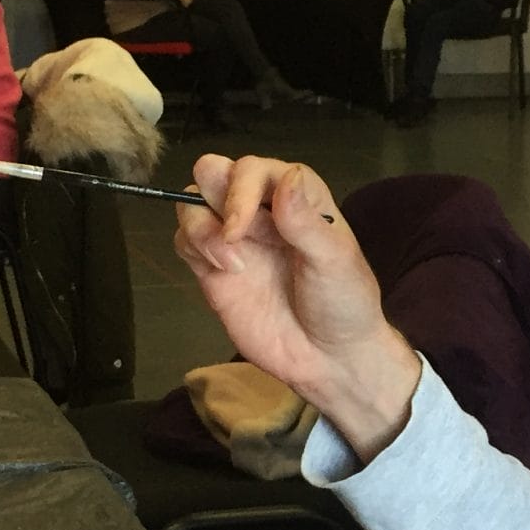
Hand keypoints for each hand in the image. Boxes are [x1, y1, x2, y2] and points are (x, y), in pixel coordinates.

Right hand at [172, 155, 421, 459]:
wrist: (330, 360)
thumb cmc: (344, 305)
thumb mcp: (335, 262)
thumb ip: (306, 222)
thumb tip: (286, 177)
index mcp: (297, 197)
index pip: (255, 169)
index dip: (241, 188)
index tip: (242, 227)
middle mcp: (261, 211)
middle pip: (214, 173)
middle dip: (212, 193)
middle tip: (232, 233)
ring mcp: (235, 240)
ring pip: (192, 206)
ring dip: (200, 228)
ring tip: (230, 264)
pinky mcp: (214, 271)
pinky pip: (185, 241)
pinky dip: (193, 248)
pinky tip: (224, 272)